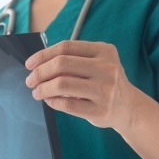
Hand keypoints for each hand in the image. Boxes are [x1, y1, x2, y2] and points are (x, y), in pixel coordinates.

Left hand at [25, 40, 139, 129]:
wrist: (128, 107)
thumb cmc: (104, 82)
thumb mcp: (97, 63)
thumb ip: (73, 60)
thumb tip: (38, 64)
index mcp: (104, 51)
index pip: (66, 47)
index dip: (43, 55)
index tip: (29, 64)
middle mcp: (107, 68)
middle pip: (61, 64)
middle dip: (39, 72)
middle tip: (30, 80)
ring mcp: (105, 90)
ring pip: (62, 84)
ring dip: (42, 89)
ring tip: (36, 92)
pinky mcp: (100, 110)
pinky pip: (67, 104)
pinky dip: (52, 101)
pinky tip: (49, 100)